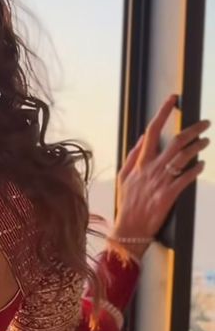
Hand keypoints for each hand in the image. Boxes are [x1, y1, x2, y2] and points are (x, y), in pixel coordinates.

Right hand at [111, 94, 208, 258]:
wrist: (128, 230)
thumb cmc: (127, 205)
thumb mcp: (124, 178)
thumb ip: (133, 157)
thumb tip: (141, 139)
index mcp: (139, 163)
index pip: (151, 131)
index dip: (162, 113)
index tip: (173, 99)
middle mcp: (150, 170)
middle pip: (174, 142)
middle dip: (192, 130)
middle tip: (205, 124)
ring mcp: (159, 182)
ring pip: (182, 158)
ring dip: (197, 147)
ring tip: (206, 142)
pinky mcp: (168, 196)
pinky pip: (185, 179)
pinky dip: (195, 170)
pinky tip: (201, 165)